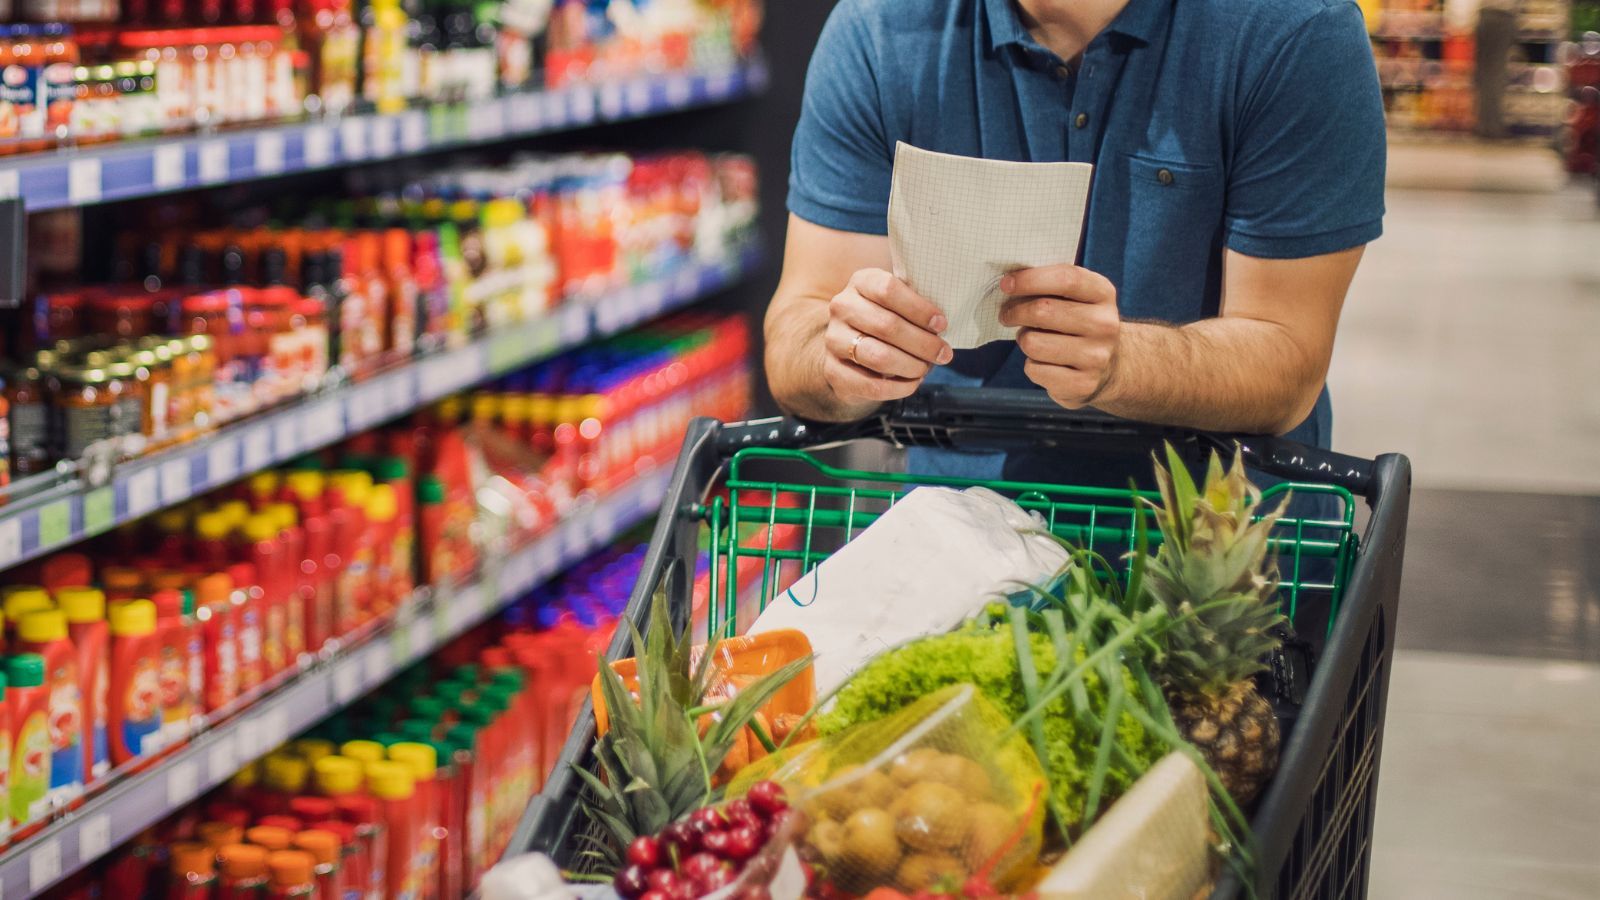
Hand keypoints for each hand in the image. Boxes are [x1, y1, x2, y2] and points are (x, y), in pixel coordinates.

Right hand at [822, 268, 953, 405]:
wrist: (851, 347)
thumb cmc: (886, 319)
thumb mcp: (899, 302)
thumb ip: (916, 305)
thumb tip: (941, 325)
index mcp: (861, 282)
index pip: (888, 290)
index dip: (919, 309)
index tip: (941, 324)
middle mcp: (842, 307)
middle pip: (886, 326)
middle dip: (922, 343)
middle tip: (944, 353)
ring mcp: (833, 339)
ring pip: (878, 356)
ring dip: (911, 366)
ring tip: (926, 368)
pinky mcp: (833, 370)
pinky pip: (870, 385)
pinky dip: (898, 388)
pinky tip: (912, 383)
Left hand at [1000, 265, 1120, 408]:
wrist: (1109, 367)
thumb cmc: (1078, 323)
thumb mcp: (1076, 297)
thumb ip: (1050, 285)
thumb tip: (1009, 283)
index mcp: (1103, 294)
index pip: (1066, 278)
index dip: (1030, 279)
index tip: (1006, 284)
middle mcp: (1104, 324)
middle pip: (1043, 311)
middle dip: (1015, 311)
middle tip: (1006, 314)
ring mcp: (1096, 357)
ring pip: (1033, 343)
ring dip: (1023, 339)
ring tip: (1030, 338)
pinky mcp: (1083, 384)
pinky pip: (1035, 370)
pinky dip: (1031, 365)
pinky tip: (1044, 362)